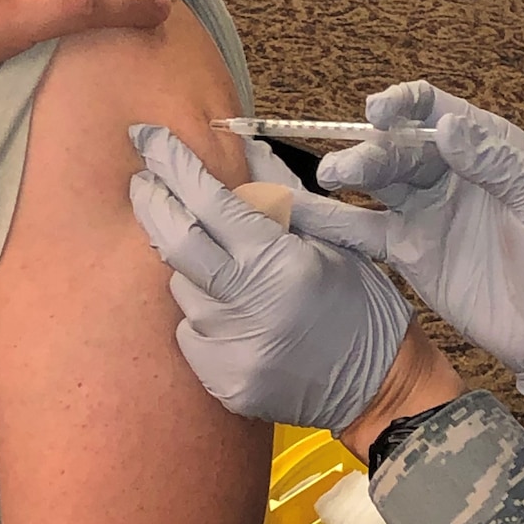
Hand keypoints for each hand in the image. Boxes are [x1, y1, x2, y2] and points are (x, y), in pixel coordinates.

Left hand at [128, 126, 413, 434]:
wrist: (380, 385)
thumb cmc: (361, 304)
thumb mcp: (332, 239)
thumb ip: (279, 194)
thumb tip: (242, 144)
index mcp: (282, 262)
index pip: (211, 202)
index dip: (174, 165)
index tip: (149, 138)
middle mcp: (250, 307)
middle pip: (176, 243)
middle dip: (151, 203)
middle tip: (142, 180)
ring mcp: (233, 350)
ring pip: (182, 290)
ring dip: (190, 267)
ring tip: (220, 264)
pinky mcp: (224, 382)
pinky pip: (190, 332)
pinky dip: (201, 314)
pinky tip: (231, 313)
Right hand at [287, 82, 523, 401]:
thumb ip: (497, 164)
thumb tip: (447, 127)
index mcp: (487, 149)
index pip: (436, 110)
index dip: (405, 103)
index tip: (379, 111)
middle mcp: (450, 173)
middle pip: (398, 147)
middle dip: (369, 151)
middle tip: (346, 171)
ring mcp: (425, 212)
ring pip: (376, 182)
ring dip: (346, 176)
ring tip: (326, 181)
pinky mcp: (408, 252)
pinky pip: (363, 230)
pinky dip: (331, 222)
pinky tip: (297, 215)